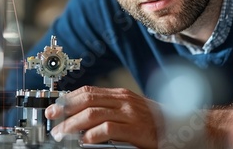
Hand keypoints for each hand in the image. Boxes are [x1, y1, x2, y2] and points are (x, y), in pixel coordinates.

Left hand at [45, 85, 162, 147]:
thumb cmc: (153, 122)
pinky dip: (92, 135)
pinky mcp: (135, 129)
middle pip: (87, 99)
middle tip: (52, 118)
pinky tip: (83, 141)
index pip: (88, 91)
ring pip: (93, 113)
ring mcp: (130, 113)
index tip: (54, 107)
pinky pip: (108, 129)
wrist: (181, 127)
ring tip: (62, 133)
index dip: (68, 98)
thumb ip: (110, 110)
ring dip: (73, 124)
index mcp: (120, 94)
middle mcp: (123, 100)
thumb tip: (82, 116)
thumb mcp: (130, 110)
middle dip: (65, 109)